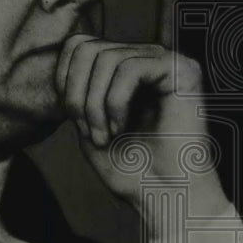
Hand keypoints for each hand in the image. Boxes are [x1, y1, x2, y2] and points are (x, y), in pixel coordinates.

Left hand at [54, 34, 227, 217]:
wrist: (166, 196)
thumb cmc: (132, 168)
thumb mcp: (89, 122)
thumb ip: (76, 89)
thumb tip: (60, 58)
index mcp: (127, 66)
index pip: (79, 46)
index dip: (65, 82)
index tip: (74, 124)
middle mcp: (148, 57)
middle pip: (89, 48)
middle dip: (77, 95)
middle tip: (89, 133)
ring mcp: (167, 61)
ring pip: (107, 58)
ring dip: (95, 104)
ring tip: (104, 136)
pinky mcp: (182, 70)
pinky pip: (130, 69)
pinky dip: (116, 102)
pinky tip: (121, 128)